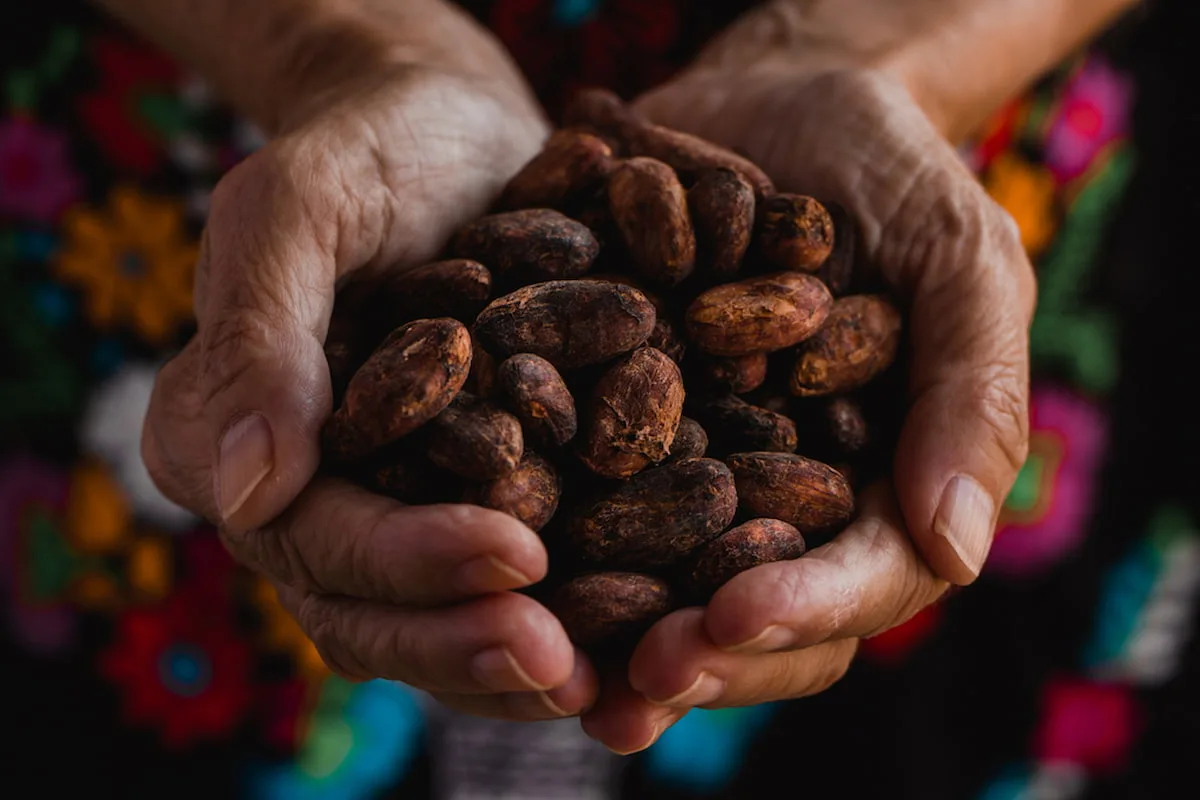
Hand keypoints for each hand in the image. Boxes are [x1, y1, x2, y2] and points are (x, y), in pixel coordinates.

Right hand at [142, 42, 597, 719]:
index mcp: (230, 442)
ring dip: (525, 666)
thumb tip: (243, 490)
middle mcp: (306, 501)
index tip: (514, 553)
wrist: (450, 139)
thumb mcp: (302, 204)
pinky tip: (647, 639)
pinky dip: (574, 623)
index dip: (405, 561)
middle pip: (373, 612)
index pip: (311, 534)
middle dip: (469, 642)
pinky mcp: (472, 505)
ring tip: (620, 683)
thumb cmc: (369, 151)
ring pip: (444, 622)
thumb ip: (260, 332)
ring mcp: (390, 512)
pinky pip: (511, 588)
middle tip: (568, 664)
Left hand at [580, 12, 1034, 751]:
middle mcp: (784, 506)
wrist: (783, 102)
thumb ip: (976, 396)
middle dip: (696, 653)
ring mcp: (699, 474)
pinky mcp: (618, 429)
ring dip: (605, 631)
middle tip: (630, 684)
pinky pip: (581, 495)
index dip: (800, 611)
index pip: (859, 582)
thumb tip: (959, 547)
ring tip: (544, 656)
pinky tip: (482, 552)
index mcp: (881, 493)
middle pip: (751, 615)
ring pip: (659, 584)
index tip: (729, 618)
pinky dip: (538, 529)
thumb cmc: (895, 179)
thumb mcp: (962, 265)